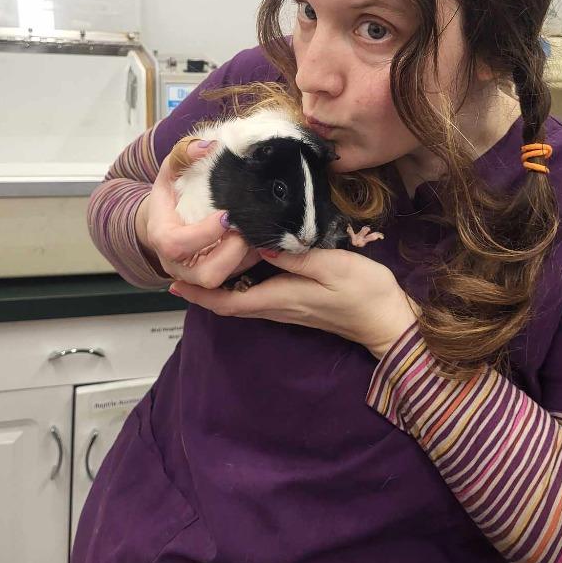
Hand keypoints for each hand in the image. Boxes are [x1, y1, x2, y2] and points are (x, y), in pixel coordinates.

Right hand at [142, 139, 261, 287]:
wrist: (167, 220)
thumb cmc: (171, 192)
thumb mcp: (171, 169)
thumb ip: (184, 153)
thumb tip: (207, 146)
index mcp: (163, 237)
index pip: (178, 245)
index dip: (204, 234)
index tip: (227, 215)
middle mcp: (178, 264)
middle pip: (206, 275)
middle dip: (232, 254)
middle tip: (245, 230)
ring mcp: (196, 275)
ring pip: (225, 281)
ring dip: (246, 259)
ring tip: (257, 234)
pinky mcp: (214, 277)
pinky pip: (236, 279)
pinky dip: (251, 262)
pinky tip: (261, 241)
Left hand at [169, 245, 420, 359]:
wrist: (388, 320)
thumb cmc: (362, 292)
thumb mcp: (330, 266)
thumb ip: (293, 255)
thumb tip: (256, 242)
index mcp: (279, 298)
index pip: (228, 301)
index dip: (199, 294)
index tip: (173, 283)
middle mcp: (277, 307)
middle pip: (229, 303)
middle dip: (203, 289)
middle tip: (180, 268)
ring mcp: (288, 308)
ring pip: (242, 300)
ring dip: (220, 287)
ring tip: (203, 263)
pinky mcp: (298, 304)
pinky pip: (258, 296)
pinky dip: (241, 284)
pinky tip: (242, 266)